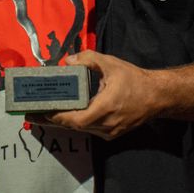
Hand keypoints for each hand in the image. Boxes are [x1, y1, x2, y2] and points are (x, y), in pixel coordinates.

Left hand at [26, 50, 158, 140]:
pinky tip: (66, 115)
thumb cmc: (134, 79)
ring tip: (45, 114)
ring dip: (64, 122)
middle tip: (35, 113)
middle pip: (75, 126)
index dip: (58, 117)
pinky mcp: (112, 133)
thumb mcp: (111, 63)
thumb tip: (68, 61)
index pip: (76, 120)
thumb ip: (89, 59)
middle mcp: (107, 124)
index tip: (42, 111)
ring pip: (82, 129)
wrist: (158, 96)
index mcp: (106, 108)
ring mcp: (110, 132)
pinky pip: (90, 129)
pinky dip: (77, 122)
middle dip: (54, 120)